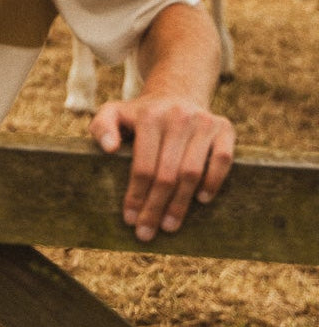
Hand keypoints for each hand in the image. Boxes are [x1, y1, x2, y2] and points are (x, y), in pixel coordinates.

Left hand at [89, 95, 233, 241]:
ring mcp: (204, 121)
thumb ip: (102, 127)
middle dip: (155, 207)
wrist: (176, 94)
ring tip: (169, 226)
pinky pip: (222, 160)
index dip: (136, 195)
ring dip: (181, 204)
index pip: (143, 165)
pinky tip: (201, 200)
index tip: (130, 219)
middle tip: (146, 232)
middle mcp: (178, 116)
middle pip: (167, 173)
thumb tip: (109, 149)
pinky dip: (213, 182)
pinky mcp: (225, 128)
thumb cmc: (140, 115)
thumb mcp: (113, 113)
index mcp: (149, 116)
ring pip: (192, 171)